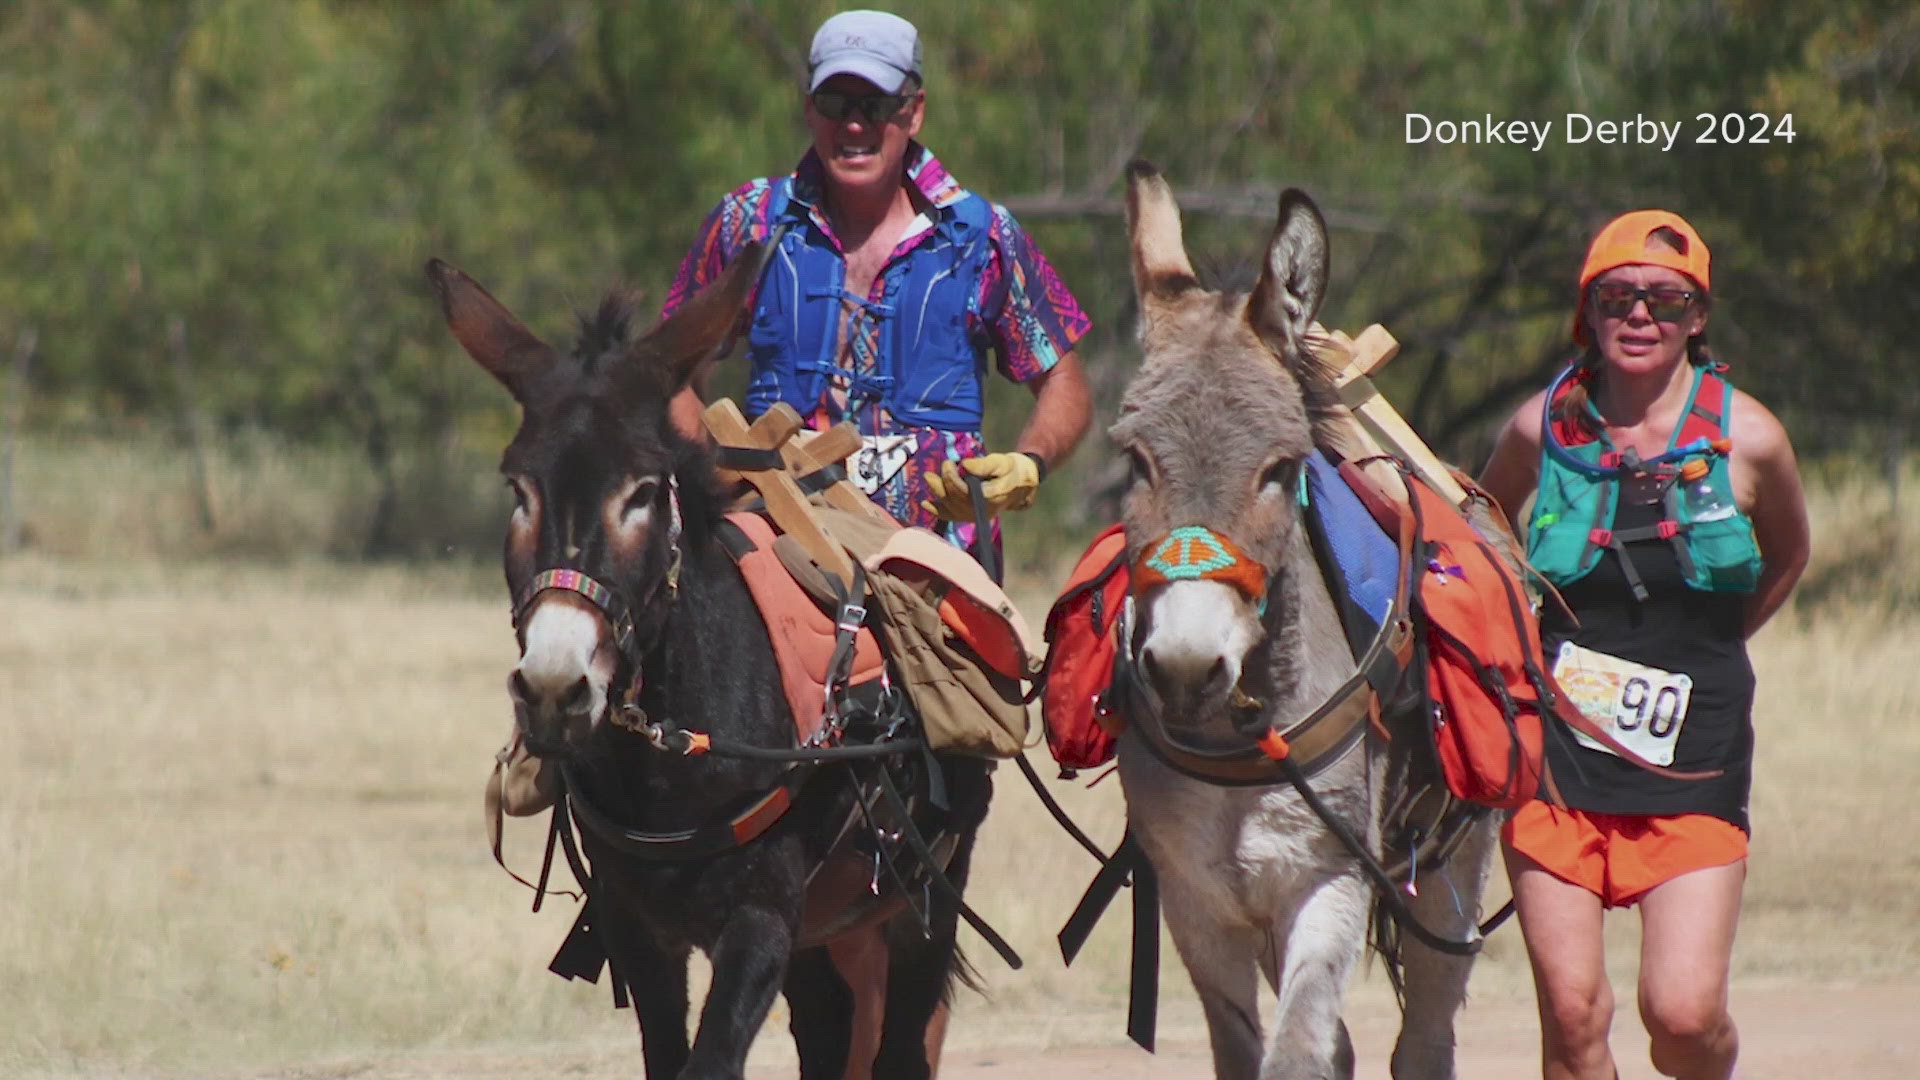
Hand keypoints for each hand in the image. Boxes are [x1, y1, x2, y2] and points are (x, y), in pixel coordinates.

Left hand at [922, 453, 1042, 520]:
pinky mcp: (971, 515)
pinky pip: (952, 516)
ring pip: (952, 509)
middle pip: (956, 500)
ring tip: (928, 478)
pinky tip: (926, 504)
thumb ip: (983, 465)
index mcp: (991, 497)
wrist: (1020, 483)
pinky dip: (937, 511)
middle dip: (942, 484)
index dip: (952, 478)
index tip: (949, 463)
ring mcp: (977, 516)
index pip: (965, 492)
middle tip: (937, 469)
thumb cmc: (1011, 470)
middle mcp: (983, 510)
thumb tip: (964, 465)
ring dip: (937, 494)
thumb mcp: (1001, 462)